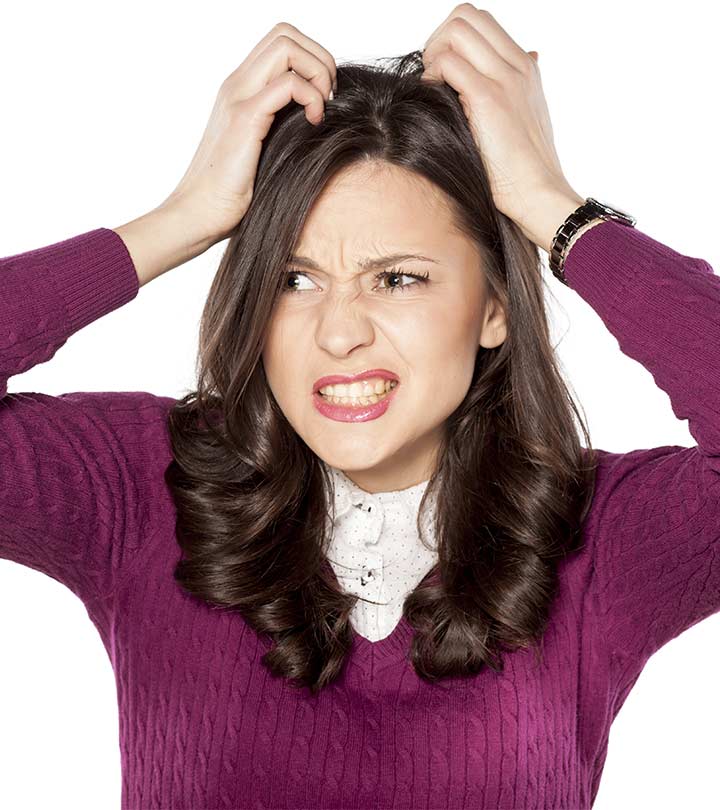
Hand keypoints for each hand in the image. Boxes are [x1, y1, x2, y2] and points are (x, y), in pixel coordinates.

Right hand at [162, 22, 336, 247]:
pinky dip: (312, 97)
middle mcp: (236, 85)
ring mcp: (237, 98)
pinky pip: (288, 85)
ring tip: (322, 109)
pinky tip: (315, 123)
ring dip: (317, 71)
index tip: (324, 97)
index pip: (280, 41)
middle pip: (285, 33)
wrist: (198, 214)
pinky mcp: (244, 120)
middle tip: (328, 98)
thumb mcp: (262, 152)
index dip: (311, 58)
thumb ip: (280, 127)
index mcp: (240, 89)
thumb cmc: (230, 194)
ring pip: (286, 46)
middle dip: (320, 58)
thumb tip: (316, 121)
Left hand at [421, 5, 581, 247]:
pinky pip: (449, 63)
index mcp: (526, 67)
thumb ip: (519, 88)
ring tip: (433, 87)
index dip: (453, 39)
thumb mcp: (526, 120)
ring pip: (457, 29)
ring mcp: (505, 78)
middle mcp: (518, 65)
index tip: (443, 72)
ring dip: (434, 53)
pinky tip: (433, 98)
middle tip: (433, 76)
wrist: (539, 193)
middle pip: (467, 15)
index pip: (482, 22)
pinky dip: (432, 75)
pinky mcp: (489, 98)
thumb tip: (531, 56)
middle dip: (439, 38)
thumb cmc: (524, 169)